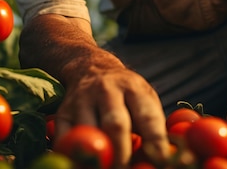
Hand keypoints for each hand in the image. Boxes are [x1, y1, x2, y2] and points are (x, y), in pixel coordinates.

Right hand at [54, 67, 168, 167]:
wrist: (91, 68)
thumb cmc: (126, 94)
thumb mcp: (143, 100)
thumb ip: (153, 127)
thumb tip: (163, 158)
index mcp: (134, 88)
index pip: (147, 117)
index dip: (155, 142)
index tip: (161, 161)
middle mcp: (107, 91)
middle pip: (115, 124)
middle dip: (123, 154)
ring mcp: (82, 100)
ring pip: (88, 132)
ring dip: (98, 156)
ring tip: (106, 168)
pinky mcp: (63, 113)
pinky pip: (64, 139)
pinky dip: (72, 154)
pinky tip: (83, 164)